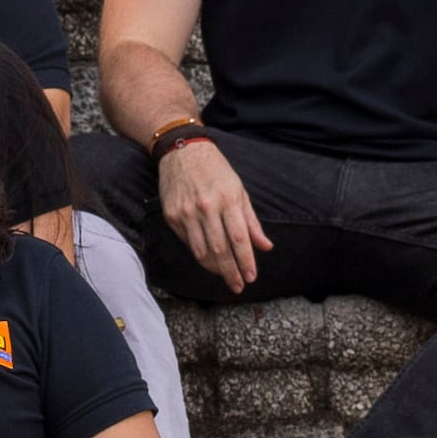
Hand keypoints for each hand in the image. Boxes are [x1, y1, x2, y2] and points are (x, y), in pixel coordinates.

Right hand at [155, 134, 267, 293]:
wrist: (182, 151)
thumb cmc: (216, 170)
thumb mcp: (239, 191)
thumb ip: (251, 221)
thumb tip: (265, 246)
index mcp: (227, 200)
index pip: (239, 239)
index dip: (246, 261)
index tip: (251, 277)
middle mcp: (206, 207)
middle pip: (219, 250)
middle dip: (230, 272)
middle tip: (238, 285)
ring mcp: (186, 212)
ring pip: (201, 251)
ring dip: (214, 268)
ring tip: (225, 276)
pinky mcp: (171, 215)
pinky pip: (187, 242)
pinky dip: (199, 254)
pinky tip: (208, 259)